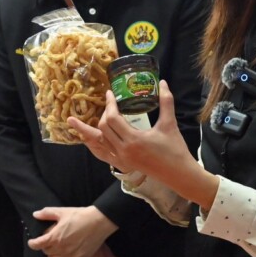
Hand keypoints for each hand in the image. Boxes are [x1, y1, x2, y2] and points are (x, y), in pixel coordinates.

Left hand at [28, 205, 116, 256]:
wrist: (99, 221)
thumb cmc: (80, 215)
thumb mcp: (62, 212)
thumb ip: (47, 213)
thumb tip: (35, 214)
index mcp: (54, 237)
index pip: (37, 245)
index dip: (32, 243)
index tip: (33, 241)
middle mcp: (60, 248)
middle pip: (46, 252)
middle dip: (45, 247)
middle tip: (49, 241)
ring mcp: (69, 256)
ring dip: (52, 255)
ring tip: (55, 250)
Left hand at [67, 81, 217, 208]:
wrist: (178, 173)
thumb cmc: (175, 149)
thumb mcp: (169, 124)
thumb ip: (166, 101)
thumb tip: (162, 83)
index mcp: (133, 140)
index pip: (112, 119)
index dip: (109, 104)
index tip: (110, 94)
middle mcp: (123, 150)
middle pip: (103, 128)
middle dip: (104, 113)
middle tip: (111, 103)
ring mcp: (122, 159)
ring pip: (99, 141)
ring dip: (93, 129)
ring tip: (78, 122)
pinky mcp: (123, 164)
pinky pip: (103, 152)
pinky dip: (95, 144)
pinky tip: (91, 138)